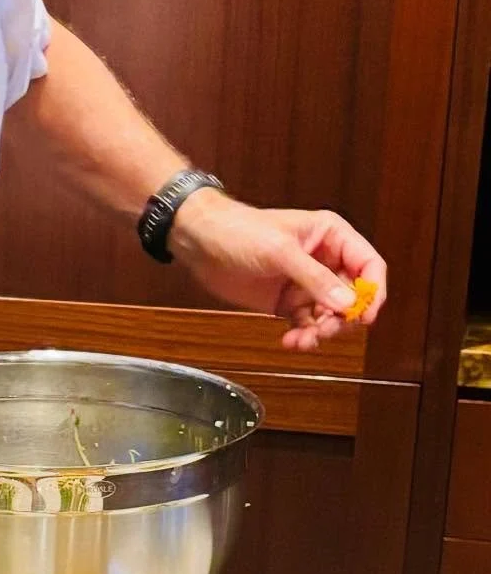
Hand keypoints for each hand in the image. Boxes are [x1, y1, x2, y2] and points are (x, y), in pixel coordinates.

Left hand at [168, 194, 386, 349]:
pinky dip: (304, 336)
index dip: (372, 291)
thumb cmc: (239, 231)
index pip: (369, 265)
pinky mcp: (287, 302)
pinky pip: (307, 325)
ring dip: (322, 332)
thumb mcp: (280, 252)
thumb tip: (348, 303)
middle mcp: (324, 261)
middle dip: (344, 318)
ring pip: (331, 315)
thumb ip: (315, 279)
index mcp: (331, 237)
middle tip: (325, 330)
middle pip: (354, 296)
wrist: (200, 242)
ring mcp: (306, 283)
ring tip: (302, 340)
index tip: (364, 315)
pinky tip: (291, 341)